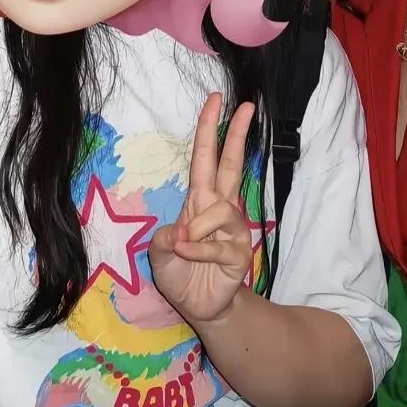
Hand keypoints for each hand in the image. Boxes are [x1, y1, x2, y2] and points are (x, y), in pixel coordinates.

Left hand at [149, 93, 253, 326]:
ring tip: (184, 244)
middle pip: (232, 163)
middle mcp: (220, 207)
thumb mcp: (159, 255)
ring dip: (197, 226)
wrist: (201, 307)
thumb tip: (179, 232)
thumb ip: (162, 240)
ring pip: (221, 210)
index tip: (215, 100)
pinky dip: (198, 250)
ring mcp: (234, 229)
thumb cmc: (181, 273)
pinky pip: (217, 243)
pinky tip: (190, 256)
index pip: (206, 158)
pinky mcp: (240, 252)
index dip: (209, 129)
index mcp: (200, 200)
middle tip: (247, 105)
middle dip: (238, 133)